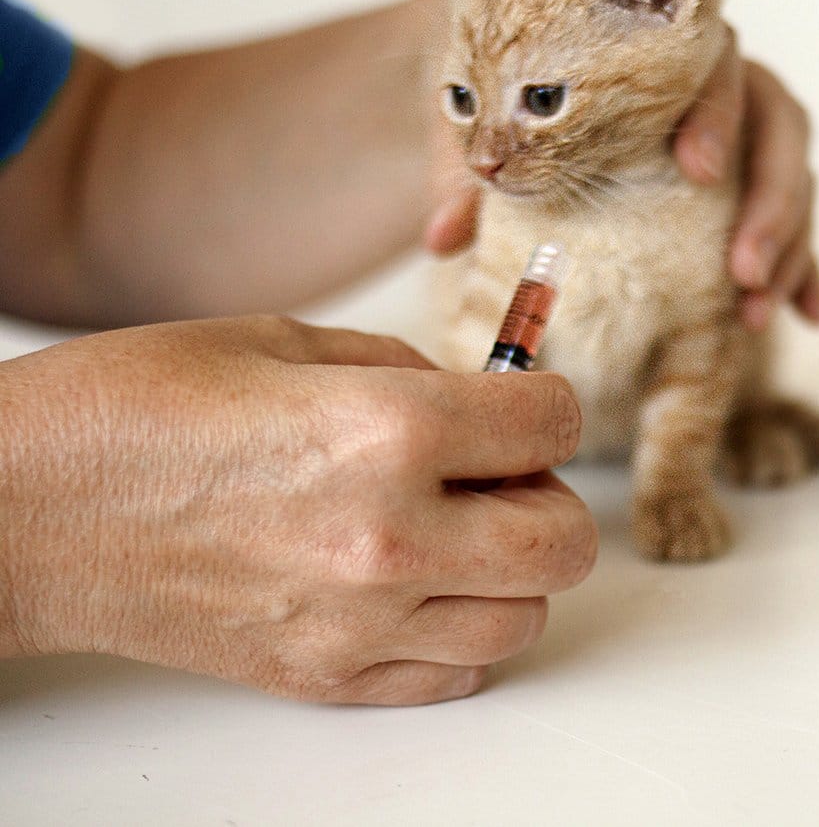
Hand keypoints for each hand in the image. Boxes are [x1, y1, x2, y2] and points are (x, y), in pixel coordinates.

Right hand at [0, 316, 594, 704]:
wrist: (26, 508)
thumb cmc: (136, 410)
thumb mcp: (285, 342)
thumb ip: (405, 370)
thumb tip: (480, 396)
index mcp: (387, 430)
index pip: (552, 423)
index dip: (546, 404)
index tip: (522, 406)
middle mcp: (389, 535)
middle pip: (565, 542)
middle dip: (547, 497)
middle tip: (498, 475)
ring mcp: (358, 620)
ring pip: (525, 618)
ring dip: (509, 571)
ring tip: (453, 532)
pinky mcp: (324, 676)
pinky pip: (455, 672)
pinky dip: (457, 629)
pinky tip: (412, 585)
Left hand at [421, 33, 818, 331]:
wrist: (542, 87)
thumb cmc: (526, 92)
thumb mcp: (497, 124)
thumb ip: (474, 171)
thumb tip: (440, 239)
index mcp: (674, 56)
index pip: (717, 67)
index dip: (715, 117)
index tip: (697, 172)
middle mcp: (731, 90)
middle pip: (780, 129)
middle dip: (768, 201)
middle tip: (736, 270)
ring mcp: (755, 140)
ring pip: (797, 183)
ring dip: (787, 250)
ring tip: (753, 316)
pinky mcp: (764, 189)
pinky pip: (801, 228)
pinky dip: (806, 272)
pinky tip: (811, 317)